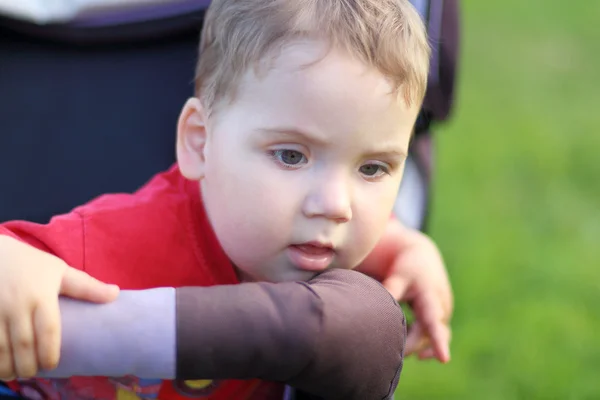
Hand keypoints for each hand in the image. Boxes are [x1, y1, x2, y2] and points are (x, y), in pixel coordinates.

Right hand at [0, 235, 118, 379]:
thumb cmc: (31, 264)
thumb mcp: (59, 271)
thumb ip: (86, 287)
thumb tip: (116, 294)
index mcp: (41, 294)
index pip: (48, 329)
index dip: (50, 351)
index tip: (52, 365)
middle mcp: (17, 304)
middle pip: (23, 343)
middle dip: (28, 364)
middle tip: (33, 372)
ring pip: (0, 346)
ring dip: (6, 365)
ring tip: (16, 374)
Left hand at [358, 219, 452, 362]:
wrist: (423, 257)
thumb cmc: (408, 267)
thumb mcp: (399, 276)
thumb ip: (391, 291)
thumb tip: (378, 309)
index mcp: (430, 296)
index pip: (434, 322)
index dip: (438, 341)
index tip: (445, 359)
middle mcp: (441, 307)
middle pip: (428, 334)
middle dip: (412, 345)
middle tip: (391, 352)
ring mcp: (443, 313)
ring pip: (431, 336)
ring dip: (416, 343)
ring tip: (397, 345)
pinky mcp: (440, 317)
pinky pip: (435, 335)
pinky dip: (423, 342)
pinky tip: (416, 351)